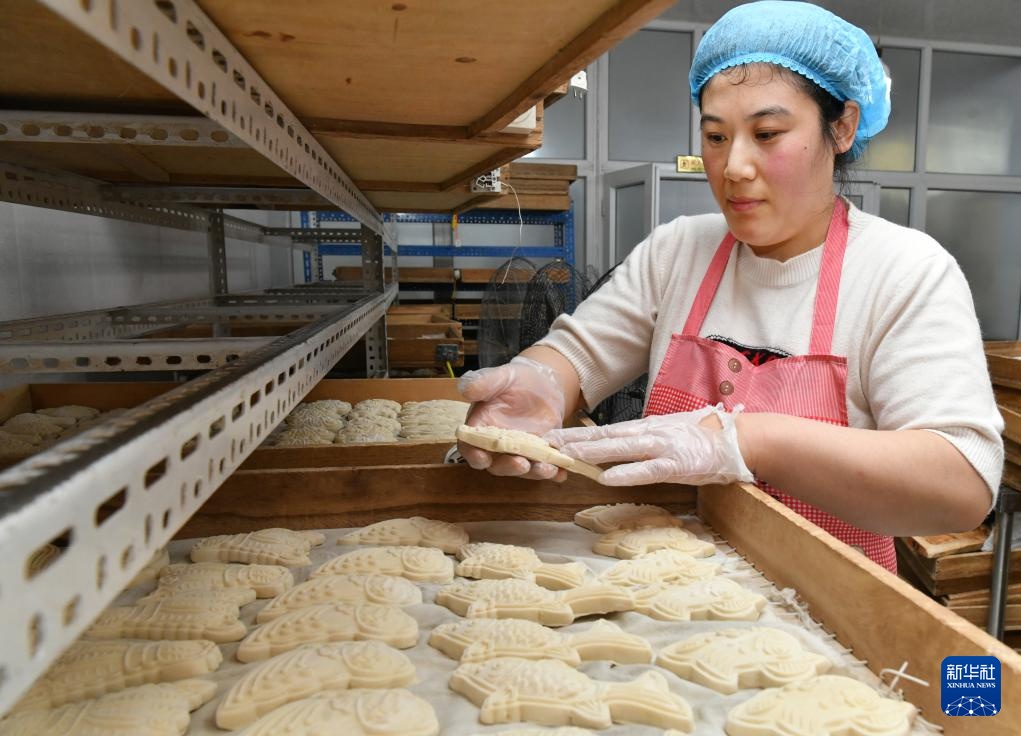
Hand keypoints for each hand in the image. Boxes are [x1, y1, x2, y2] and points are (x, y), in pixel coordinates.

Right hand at [457, 356, 567, 479]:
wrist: (543, 383)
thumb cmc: (515, 380)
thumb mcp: (500, 377)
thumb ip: (483, 383)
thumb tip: (465, 390)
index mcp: (481, 428)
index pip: (470, 447)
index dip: (473, 455)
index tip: (483, 458)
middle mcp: (498, 446)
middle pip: (497, 465)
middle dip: (509, 467)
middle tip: (522, 464)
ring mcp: (520, 452)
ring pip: (522, 469)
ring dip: (534, 473)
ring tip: (548, 469)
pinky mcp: (539, 454)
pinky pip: (544, 466)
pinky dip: (553, 472)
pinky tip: (562, 472)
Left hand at [544, 405, 752, 485]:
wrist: (737, 441)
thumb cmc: (702, 440)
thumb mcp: (667, 435)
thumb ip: (642, 441)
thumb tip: (616, 449)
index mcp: (646, 427)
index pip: (605, 430)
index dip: (577, 434)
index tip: (552, 437)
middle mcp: (649, 433)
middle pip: (605, 436)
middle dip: (573, 441)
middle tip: (545, 443)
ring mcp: (662, 447)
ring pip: (620, 448)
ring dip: (591, 452)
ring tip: (565, 455)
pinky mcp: (676, 464)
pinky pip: (646, 469)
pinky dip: (625, 473)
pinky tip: (604, 477)